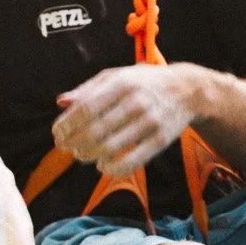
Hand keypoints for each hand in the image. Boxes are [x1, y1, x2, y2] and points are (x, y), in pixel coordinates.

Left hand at [52, 64, 202, 175]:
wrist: (187, 90)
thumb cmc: (144, 82)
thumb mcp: (117, 76)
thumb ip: (87, 89)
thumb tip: (61, 102)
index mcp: (122, 83)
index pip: (86, 108)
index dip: (67, 124)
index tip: (57, 133)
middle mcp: (136, 101)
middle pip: (95, 130)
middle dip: (74, 143)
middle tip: (65, 147)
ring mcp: (150, 122)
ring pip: (110, 148)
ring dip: (88, 155)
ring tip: (81, 154)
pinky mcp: (161, 140)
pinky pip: (131, 161)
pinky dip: (112, 168)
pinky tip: (102, 165)